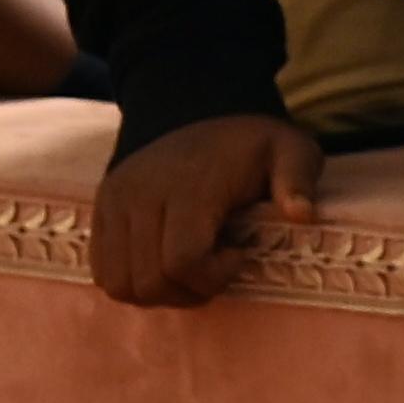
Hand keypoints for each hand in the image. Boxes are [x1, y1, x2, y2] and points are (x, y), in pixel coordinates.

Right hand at [93, 111, 323, 307]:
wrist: (196, 109)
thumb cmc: (248, 142)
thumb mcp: (289, 148)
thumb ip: (298, 179)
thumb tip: (303, 215)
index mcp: (188, 185)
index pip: (183, 260)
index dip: (213, 276)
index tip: (240, 255)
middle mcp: (140, 196)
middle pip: (149, 281)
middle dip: (189, 291)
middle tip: (217, 270)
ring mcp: (114, 204)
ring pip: (119, 284)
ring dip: (158, 293)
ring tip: (191, 269)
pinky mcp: (100, 211)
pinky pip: (102, 271)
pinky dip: (132, 281)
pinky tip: (164, 263)